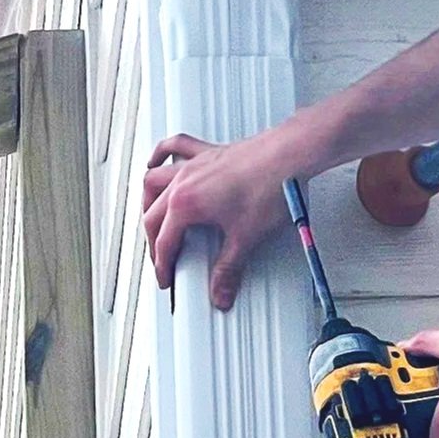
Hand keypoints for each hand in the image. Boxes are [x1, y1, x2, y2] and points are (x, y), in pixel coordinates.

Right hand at [142, 132, 292, 309]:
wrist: (290, 154)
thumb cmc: (270, 185)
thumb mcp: (246, 236)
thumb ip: (229, 269)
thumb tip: (221, 291)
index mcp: (186, 204)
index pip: (164, 242)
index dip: (163, 265)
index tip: (166, 277)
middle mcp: (184, 181)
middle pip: (153, 214)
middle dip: (153, 241)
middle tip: (162, 259)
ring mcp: (195, 163)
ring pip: (154, 180)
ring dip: (148, 200)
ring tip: (151, 217)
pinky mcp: (209, 151)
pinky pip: (176, 146)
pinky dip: (162, 154)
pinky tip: (157, 159)